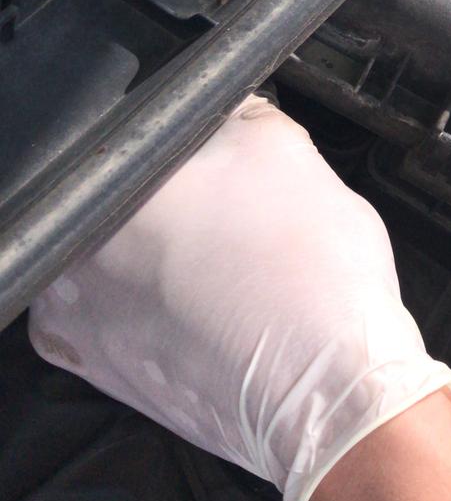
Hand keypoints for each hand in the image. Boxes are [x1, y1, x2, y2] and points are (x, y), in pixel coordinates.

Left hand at [29, 96, 450, 500]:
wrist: (331, 394)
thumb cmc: (309, 276)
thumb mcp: (284, 147)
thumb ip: (237, 110)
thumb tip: (227, 106)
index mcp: (102, 195)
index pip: (126, 140)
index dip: (179, 148)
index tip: (212, 160)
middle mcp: (69, 262)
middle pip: (114, 201)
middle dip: (166, 199)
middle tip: (223, 206)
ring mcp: (76, 324)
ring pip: (114, 260)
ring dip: (156, 255)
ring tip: (224, 261)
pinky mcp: (101, 375)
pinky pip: (114, 318)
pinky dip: (150, 308)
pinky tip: (203, 305)